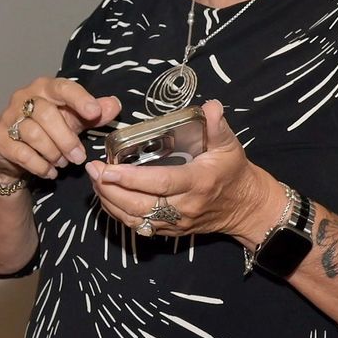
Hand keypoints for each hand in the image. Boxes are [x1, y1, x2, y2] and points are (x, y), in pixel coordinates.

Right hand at [0, 78, 122, 181]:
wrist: (13, 155)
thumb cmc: (47, 132)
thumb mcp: (74, 121)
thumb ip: (93, 114)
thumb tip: (114, 105)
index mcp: (44, 88)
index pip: (62, 87)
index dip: (79, 99)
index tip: (94, 113)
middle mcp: (23, 98)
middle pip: (46, 114)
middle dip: (67, 139)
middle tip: (79, 157)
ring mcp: (7, 117)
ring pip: (33, 134)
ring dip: (53, 153)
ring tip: (62, 163)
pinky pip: (21, 153)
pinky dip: (40, 165)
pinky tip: (49, 171)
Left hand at [84, 101, 280, 242]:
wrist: (244, 206)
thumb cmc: (234, 171)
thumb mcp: (229, 145)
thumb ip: (217, 126)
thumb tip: (210, 106)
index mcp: (197, 182)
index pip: (160, 183)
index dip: (132, 178)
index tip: (108, 168)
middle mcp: (184, 207)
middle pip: (140, 204)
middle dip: (112, 189)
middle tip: (92, 170)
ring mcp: (176, 223)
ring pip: (135, 219)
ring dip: (110, 202)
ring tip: (95, 181)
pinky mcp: (170, 231)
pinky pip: (139, 227)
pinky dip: (119, 214)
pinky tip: (106, 197)